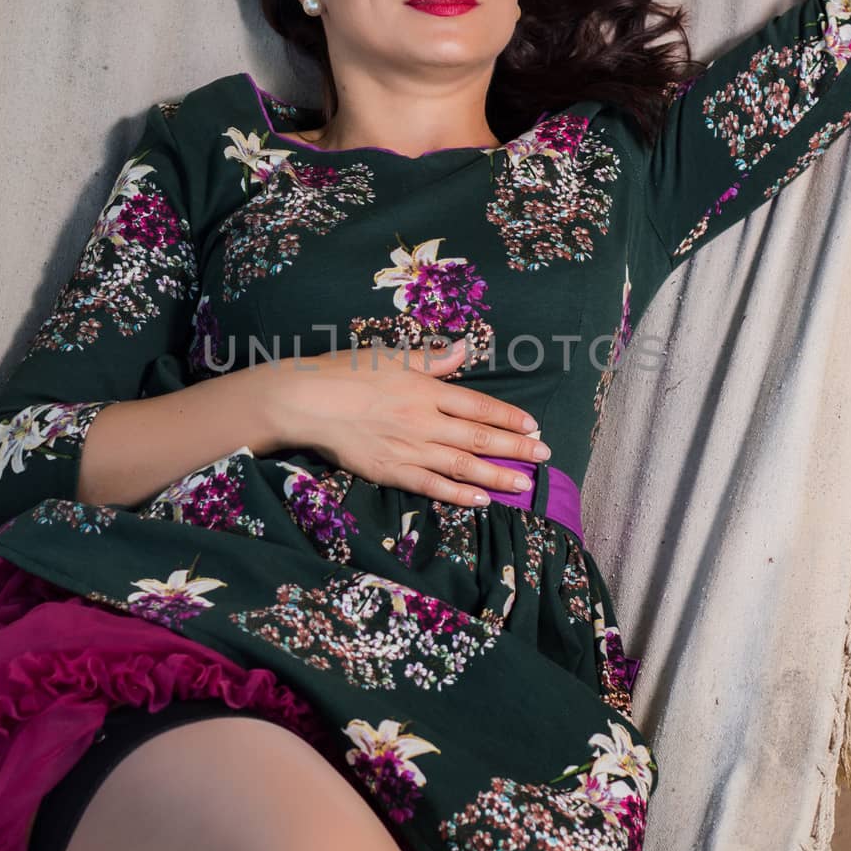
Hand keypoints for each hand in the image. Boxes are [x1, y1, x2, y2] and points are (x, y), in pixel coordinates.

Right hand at [265, 339, 548, 507]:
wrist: (305, 401)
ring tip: (525, 485)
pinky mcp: (391, 471)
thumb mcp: (392, 356)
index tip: (533, 425)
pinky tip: (482, 501)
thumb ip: (432, 359)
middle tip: (544, 456)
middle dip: (516, 448)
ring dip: (497, 475)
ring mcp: (409, 448)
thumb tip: (465, 349)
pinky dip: (459, 494)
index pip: (479, 405)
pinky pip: (432, 486)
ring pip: (463, 465)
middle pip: (479, 437)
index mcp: (426, 389)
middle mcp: (424, 420)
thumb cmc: (345, 372)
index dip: (509, 417)